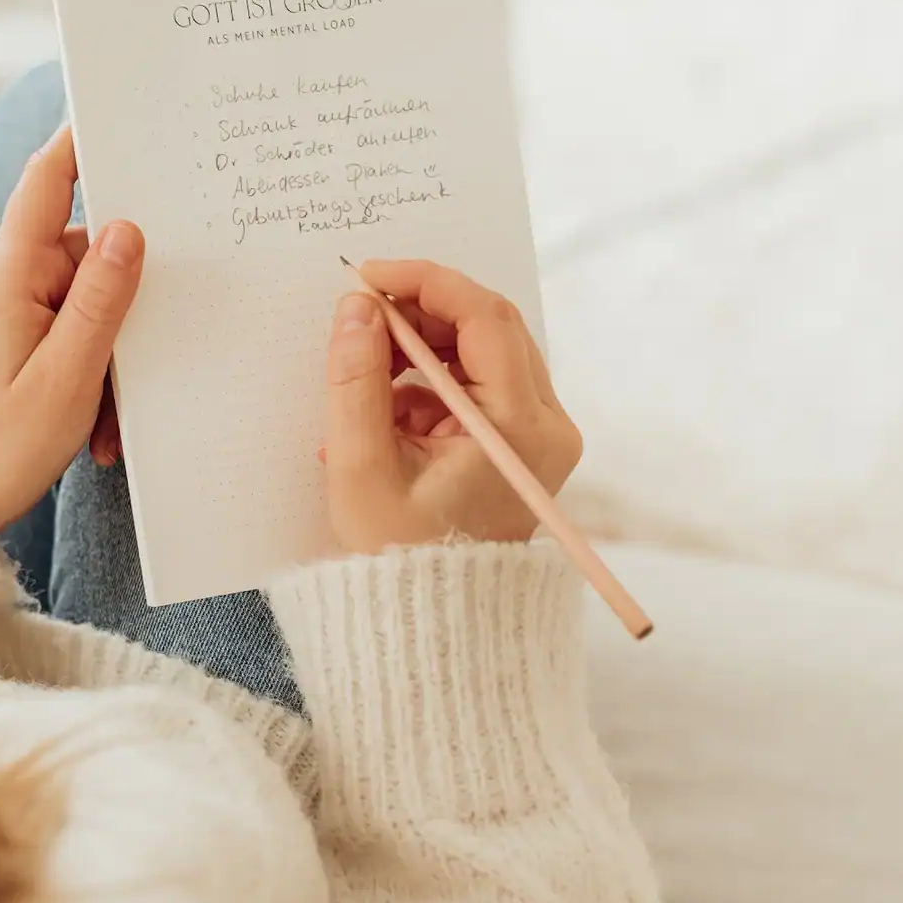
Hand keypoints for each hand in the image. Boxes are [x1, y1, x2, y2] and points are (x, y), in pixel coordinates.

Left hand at [0, 124, 142, 534]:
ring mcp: (6, 305)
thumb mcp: (67, 377)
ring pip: (89, 306)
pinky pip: (69, 336)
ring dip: (108, 361)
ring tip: (99, 423)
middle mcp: (5, 276)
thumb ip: (102, 300)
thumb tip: (130, 229)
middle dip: (123, 315)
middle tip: (132, 378)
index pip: (50, 181)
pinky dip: (89, 378)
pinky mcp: (10, 335)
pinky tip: (88, 429)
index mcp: (10, 271)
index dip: (85, 142)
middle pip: (91, 256)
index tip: (123, 109)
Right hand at [321, 260, 581, 552]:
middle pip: (489, 327)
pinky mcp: (522, 446)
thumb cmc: (397, 559)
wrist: (431, 624)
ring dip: (422, 351)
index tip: (371, 277)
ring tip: (367, 383)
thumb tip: (357, 307)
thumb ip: (355, 378)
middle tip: (363, 317)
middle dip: (421, 314)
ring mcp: (539, 436)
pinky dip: (431, 384)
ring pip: (483, 353)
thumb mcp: (361, 465)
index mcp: (520, 429)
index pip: (484, 318)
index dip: (425, 283)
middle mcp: (547, 426)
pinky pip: (479, 385)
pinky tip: (386, 415)